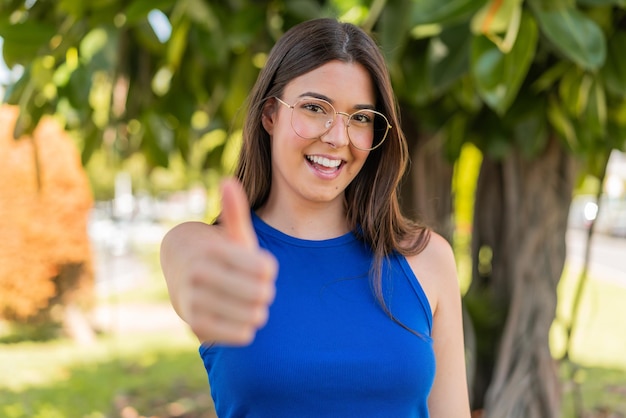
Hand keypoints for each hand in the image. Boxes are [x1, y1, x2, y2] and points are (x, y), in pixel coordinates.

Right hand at [175, 179, 277, 344]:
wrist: (185, 281)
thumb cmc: (220, 257)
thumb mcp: (232, 236)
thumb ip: (235, 212)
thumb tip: (228, 181)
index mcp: (213, 251)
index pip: (266, 270)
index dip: (269, 271)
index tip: (261, 269)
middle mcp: (199, 275)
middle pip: (262, 294)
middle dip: (265, 292)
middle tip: (256, 290)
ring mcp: (195, 302)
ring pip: (254, 315)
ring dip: (258, 311)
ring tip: (249, 304)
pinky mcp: (197, 328)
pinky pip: (242, 335)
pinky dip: (247, 329)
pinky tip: (241, 319)